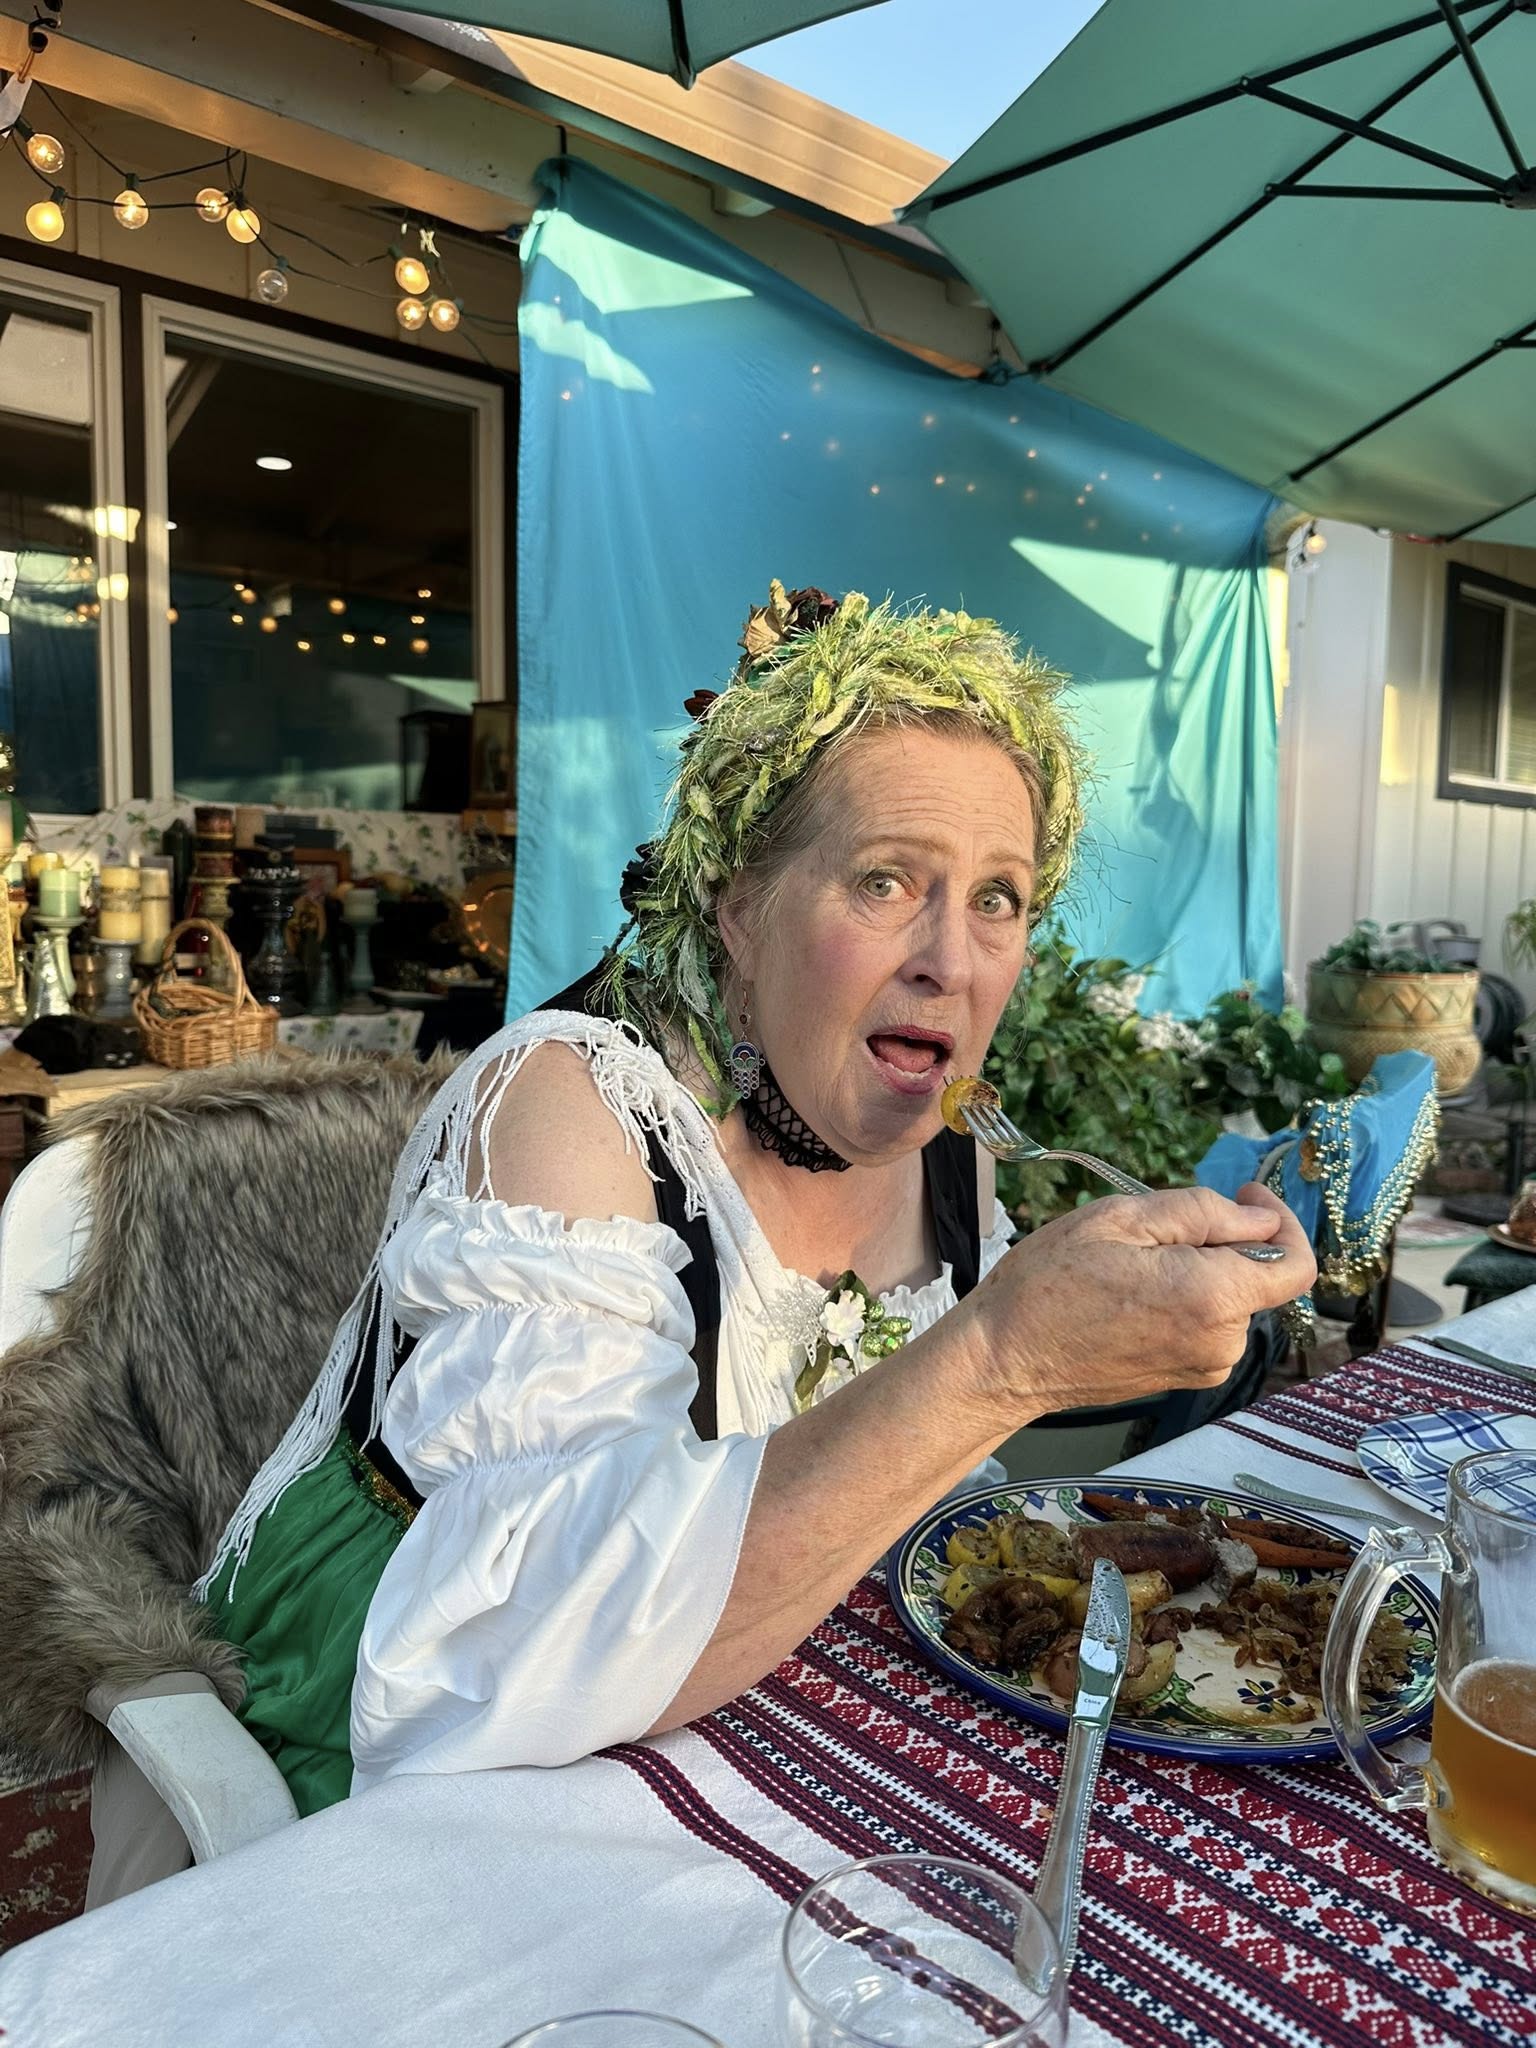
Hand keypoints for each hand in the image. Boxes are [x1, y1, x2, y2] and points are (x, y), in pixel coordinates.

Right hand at [951, 1182, 1315, 1425]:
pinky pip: (1208, 1325)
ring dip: (1200, 1270)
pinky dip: (1186, 1298)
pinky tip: (1133, 1292)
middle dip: (1223, 1241)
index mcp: (1213, 1296)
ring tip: (1132, 1262)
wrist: (1005, 1359)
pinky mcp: (1184, 1378)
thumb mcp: (1119, 1219)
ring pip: (1230, 1299)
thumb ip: (1203, 1212)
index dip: (1283, 1221)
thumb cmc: (1049, 1284)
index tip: (1247, 1194)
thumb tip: (1261, 1216)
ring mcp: (1204, 1366)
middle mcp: (1221, 1341)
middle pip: (1257, 1277)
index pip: (1297, 1264)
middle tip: (1155, 1225)